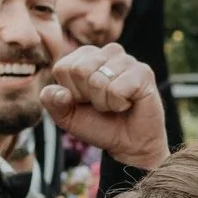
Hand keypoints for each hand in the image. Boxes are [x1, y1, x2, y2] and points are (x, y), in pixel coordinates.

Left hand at [43, 43, 167, 169]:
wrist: (130, 145)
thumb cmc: (100, 126)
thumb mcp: (68, 117)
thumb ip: (53, 102)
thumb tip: (57, 92)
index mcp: (86, 56)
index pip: (63, 68)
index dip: (72, 92)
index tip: (86, 101)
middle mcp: (107, 52)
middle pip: (80, 70)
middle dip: (88, 97)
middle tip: (103, 104)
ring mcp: (127, 60)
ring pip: (99, 81)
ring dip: (104, 103)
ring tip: (116, 104)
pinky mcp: (143, 73)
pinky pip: (117, 89)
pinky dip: (119, 105)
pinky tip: (129, 104)